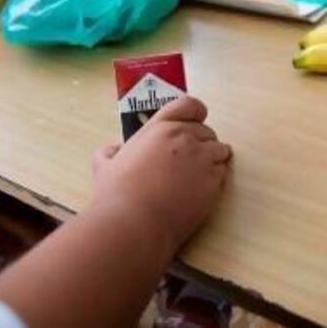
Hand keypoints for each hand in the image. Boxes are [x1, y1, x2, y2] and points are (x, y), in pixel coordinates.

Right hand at [92, 96, 231, 252]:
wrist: (135, 223)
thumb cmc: (116, 194)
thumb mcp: (103, 165)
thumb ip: (109, 152)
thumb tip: (113, 149)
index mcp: (159, 128)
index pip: (189, 105)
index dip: (196, 112)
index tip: (195, 122)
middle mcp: (184, 137)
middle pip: (206, 131)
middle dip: (200, 143)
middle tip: (188, 162)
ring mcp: (202, 158)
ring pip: (220, 149)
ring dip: (212, 159)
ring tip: (197, 177)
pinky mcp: (213, 181)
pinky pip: (222, 172)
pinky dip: (215, 179)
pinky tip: (199, 191)